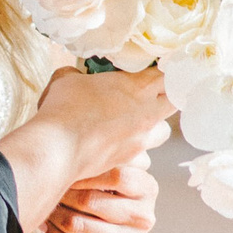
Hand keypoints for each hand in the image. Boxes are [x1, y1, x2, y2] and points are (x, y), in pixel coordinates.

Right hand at [33, 66, 171, 181]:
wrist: (58, 148)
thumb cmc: (64, 109)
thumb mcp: (67, 78)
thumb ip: (77, 73)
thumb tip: (74, 75)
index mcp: (138, 88)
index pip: (169, 76)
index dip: (166, 72)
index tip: (156, 71)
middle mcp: (146, 114)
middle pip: (174, 103)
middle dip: (165, 98)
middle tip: (148, 95)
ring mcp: (140, 140)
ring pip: (162, 133)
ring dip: (153, 126)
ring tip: (135, 124)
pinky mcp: (129, 161)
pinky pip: (144, 156)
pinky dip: (136, 151)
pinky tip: (118, 147)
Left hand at [42, 155, 158, 232]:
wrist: (100, 225)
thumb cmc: (98, 185)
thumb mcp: (108, 163)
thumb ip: (108, 147)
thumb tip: (122, 130)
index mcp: (148, 187)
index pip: (116, 175)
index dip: (84, 171)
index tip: (62, 167)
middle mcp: (145, 216)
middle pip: (92, 201)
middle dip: (62, 193)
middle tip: (44, 186)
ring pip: (80, 226)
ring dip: (54, 215)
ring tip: (42, 205)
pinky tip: (46, 228)